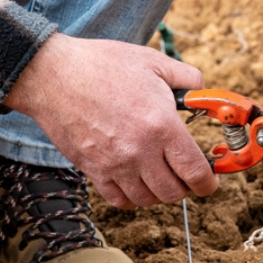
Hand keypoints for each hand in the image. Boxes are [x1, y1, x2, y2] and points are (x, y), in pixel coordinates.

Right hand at [3, 33, 219, 208]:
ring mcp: (114, 165)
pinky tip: (134, 181)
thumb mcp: (153, 61)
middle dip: (185, 187)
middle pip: (174, 193)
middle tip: (184, 173)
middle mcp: (140, 151)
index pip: (195, 171)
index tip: (209, 181)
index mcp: (161, 125)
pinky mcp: (93, 170)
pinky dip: (131, 198)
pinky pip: (119, 201)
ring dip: (158, 192)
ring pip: (147, 200)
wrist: (53, 75)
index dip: (208, 182)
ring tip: (158, 174)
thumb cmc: (103, 65)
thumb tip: (205, 94)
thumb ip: (188, 78)